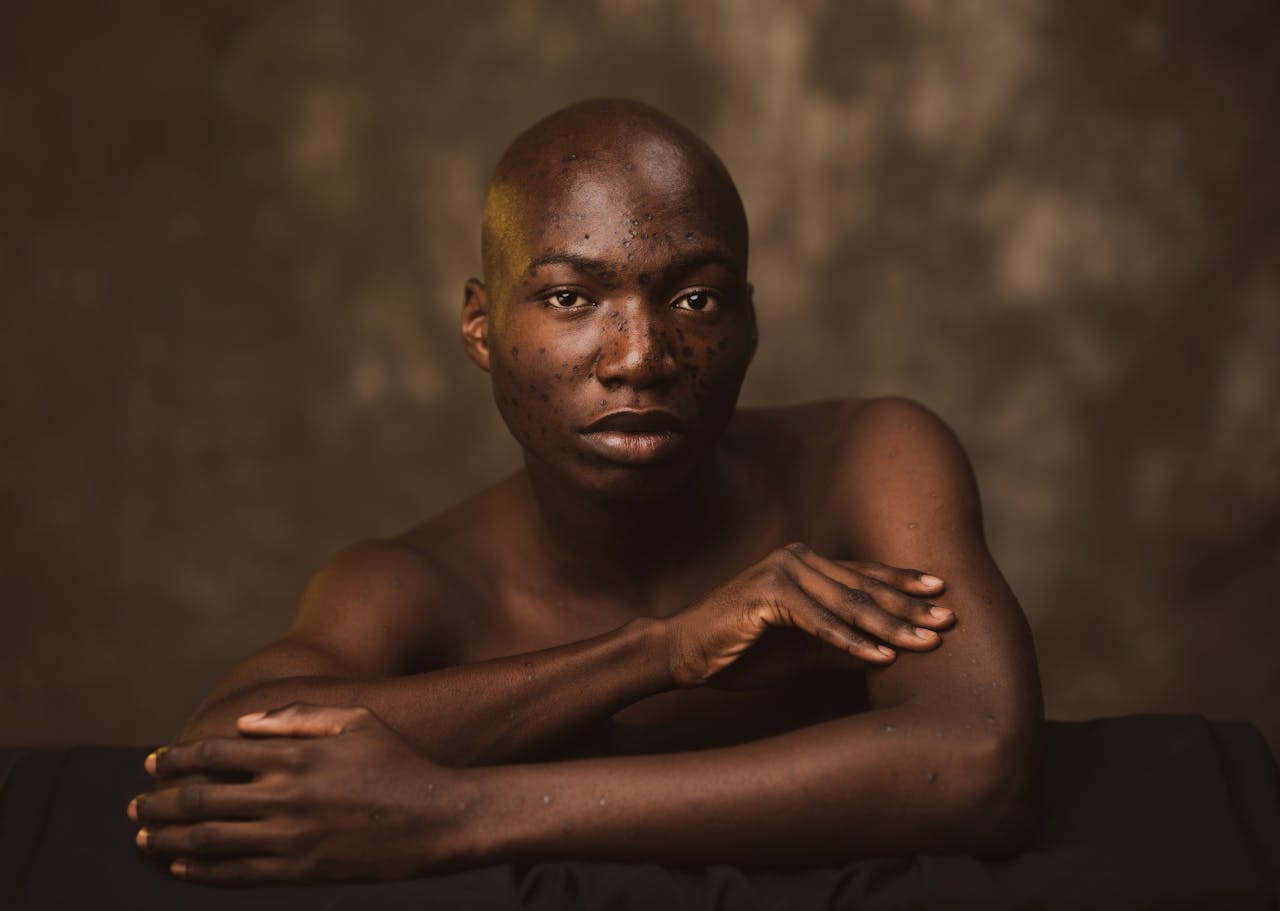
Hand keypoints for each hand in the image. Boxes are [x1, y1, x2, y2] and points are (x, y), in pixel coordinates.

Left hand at [129, 704, 477, 883]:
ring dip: (168, 841)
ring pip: (208, 843)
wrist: (435, 819)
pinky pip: (236, 875)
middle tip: (135, 806)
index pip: (215, 755)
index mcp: (295, 755)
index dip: (177, 758)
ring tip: (144, 839)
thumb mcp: (356, 721)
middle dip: (158, 803)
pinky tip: (181, 868)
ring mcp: (290, 838)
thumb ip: (299, 717)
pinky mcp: (299, 872)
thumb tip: (244, 724)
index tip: (153, 762)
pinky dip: (201, 872)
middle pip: (199, 800)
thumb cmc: (398, 762)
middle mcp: (285, 796)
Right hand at [666, 542, 952, 687]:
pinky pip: (819, 622)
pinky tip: (882, 656)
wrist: (685, 653)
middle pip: (863, 586)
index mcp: (803, 564)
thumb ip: (842, 645)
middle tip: (949, 620)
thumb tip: (893, 655)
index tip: (942, 593)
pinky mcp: (766, 595)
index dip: (903, 583)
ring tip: (927, 642)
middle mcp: (795, 559)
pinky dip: (851, 641)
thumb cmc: (741, 651)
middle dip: (909, 606)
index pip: (862, 574)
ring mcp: (780, 572)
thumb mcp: (802, 650)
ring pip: (848, 603)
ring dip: (890, 626)